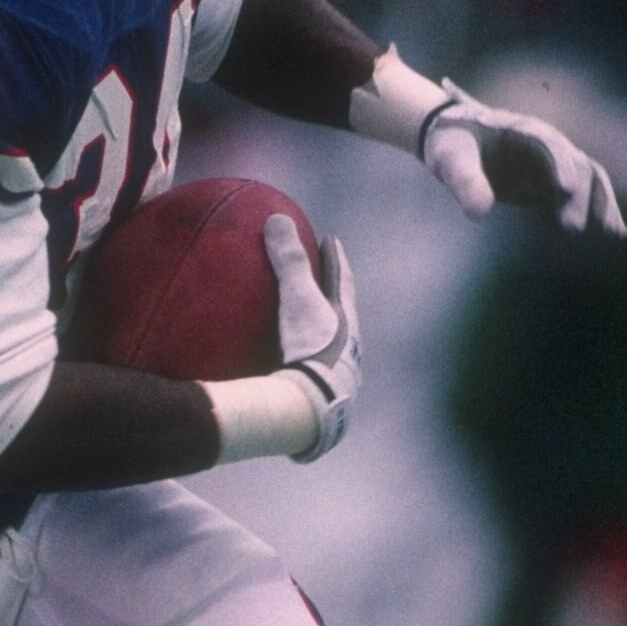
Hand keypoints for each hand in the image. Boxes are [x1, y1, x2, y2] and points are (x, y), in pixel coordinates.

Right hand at [264, 216, 361, 461]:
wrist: (312, 407)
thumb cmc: (310, 349)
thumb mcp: (298, 300)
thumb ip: (289, 261)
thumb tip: (277, 218)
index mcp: (347, 323)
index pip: (344, 282)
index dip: (336, 260)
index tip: (331, 240)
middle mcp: (349, 350)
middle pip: (342, 316)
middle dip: (332, 298)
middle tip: (321, 281)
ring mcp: (337, 378)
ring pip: (331, 348)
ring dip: (318, 335)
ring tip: (301, 327)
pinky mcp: (320, 400)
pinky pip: (310, 374)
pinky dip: (299, 364)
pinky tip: (283, 370)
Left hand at [421, 86, 626, 236]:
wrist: (453, 142)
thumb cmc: (450, 145)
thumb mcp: (450, 161)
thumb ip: (464, 182)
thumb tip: (479, 214)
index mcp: (522, 129)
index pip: (549, 145)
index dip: (559, 165)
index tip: (564, 189)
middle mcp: (546, 142)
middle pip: (576, 164)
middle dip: (581, 195)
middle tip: (572, 229)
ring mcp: (553, 162)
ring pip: (590, 179)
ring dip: (603, 204)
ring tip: (615, 234)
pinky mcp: (552, 182)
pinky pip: (584, 196)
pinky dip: (600, 211)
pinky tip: (615, 234)